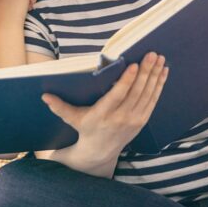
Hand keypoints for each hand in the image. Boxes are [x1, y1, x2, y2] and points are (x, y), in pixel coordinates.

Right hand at [42, 52, 168, 151]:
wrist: (100, 151)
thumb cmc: (85, 129)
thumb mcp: (72, 119)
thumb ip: (59, 107)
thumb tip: (44, 96)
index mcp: (103, 115)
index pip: (117, 96)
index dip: (127, 80)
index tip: (134, 65)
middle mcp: (120, 118)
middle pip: (136, 92)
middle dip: (146, 72)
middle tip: (152, 54)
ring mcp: (134, 120)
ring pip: (147, 95)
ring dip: (155, 75)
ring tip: (160, 59)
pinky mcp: (142, 121)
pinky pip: (153, 100)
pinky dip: (159, 85)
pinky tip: (163, 72)